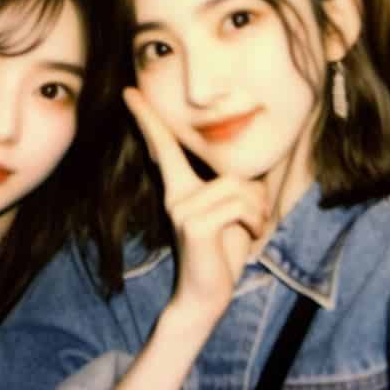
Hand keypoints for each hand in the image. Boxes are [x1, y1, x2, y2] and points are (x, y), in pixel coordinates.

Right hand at [123, 88, 267, 322]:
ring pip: (240, 188)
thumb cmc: (222, 253)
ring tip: (251, 230)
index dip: (148, 118)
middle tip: (255, 223)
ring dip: (258, 212)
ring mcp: (183, 209)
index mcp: (180, 189)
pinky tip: (248, 236)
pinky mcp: (194, 224)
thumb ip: (236, 186)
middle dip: (256, 198)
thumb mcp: (232, 212)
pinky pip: (239, 205)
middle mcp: (177, 195)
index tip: (132, 92)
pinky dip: (254, 221)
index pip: (164, 146)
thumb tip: (257, 167)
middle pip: (232, 173)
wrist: (206, 297)